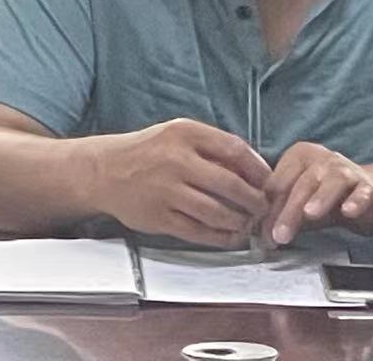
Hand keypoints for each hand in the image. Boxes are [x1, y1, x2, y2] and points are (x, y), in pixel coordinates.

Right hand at [95, 118, 271, 248]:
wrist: (104, 171)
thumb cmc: (146, 152)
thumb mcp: (176, 135)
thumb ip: (212, 147)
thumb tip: (254, 169)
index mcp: (183, 134)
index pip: (234, 149)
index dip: (258, 169)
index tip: (268, 182)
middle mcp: (175, 160)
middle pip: (231, 184)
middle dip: (254, 201)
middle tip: (262, 208)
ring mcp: (166, 191)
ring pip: (217, 212)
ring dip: (239, 222)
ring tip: (247, 223)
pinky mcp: (158, 217)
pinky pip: (198, 232)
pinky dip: (220, 237)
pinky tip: (229, 236)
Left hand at [262, 142, 372, 244]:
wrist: (371, 197)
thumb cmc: (328, 198)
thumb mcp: (301, 204)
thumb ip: (281, 213)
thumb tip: (258, 231)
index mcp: (299, 156)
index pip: (279, 183)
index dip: (269, 208)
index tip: (261, 231)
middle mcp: (322, 159)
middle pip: (301, 184)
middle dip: (289, 212)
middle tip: (279, 235)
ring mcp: (346, 171)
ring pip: (330, 184)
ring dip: (320, 199)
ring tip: (309, 214)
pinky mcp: (367, 187)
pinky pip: (361, 193)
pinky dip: (355, 201)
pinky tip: (348, 211)